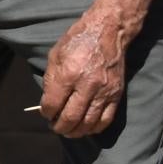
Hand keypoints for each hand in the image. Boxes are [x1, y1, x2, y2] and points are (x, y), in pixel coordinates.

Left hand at [40, 7, 134, 138]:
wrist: (108, 31)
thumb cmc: (77, 41)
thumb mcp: (55, 56)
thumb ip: (50, 80)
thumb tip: (47, 102)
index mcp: (68, 74)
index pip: (53, 104)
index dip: (46, 113)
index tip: (45, 114)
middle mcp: (87, 85)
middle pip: (71, 117)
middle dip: (59, 127)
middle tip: (55, 127)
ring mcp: (104, 91)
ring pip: (89, 122)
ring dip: (76, 131)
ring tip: (68, 131)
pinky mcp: (117, 94)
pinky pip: (106, 119)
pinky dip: (95, 128)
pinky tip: (86, 128)